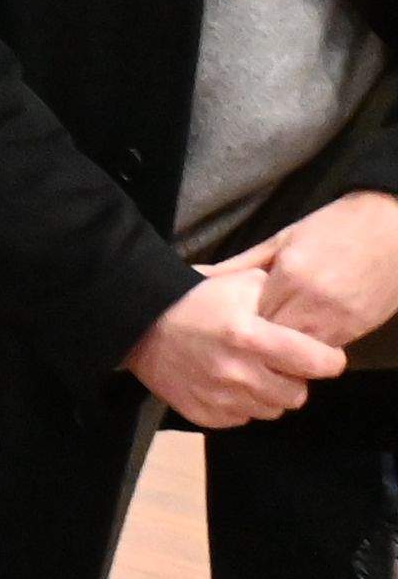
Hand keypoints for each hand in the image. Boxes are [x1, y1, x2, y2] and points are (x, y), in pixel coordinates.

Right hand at [131, 258, 350, 426]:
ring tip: (249, 372)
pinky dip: (240, 404)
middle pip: (297, 395)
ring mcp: (220, 398)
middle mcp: (239, 373)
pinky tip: (226, 383)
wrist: (137, 324)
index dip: (327, 359)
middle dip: (293, 379)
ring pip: (271, 410)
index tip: (321, 355)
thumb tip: (306, 313)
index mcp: (251, 337)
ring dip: (267, 394)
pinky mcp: (204, 415)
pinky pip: (242, 418)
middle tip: (277, 363)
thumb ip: (278, 296)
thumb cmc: (193, 300)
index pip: (319, 364)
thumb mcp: (237, 283)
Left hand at [244, 192, 397, 353]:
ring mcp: (340, 319)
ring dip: (285, 348)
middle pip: (275, 338)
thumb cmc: (334, 226)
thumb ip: (242, 263)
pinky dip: (311, 345)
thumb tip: (199, 275)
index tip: (229, 322)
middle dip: (259, 340)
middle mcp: (315, 302)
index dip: (240, 321)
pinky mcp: (360, 328)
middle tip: (246, 336)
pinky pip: (326, 348)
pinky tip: (303, 335)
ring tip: (272, 339)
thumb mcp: (283, 238)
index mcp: (291, 276)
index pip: (253, 316)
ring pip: (301, 351)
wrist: (395, 229)